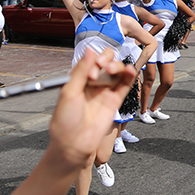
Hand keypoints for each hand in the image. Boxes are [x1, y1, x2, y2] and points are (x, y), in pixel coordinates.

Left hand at [47, 49, 135, 168]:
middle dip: (106, 59)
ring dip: (117, 66)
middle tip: (102, 67)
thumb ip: (81, 71)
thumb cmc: (65, 122)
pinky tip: (130, 70)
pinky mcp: (115, 100)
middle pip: (105, 62)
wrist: (74, 144)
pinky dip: (129, 75)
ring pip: (116, 71)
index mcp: (77, 79)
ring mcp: (104, 91)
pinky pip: (125, 84)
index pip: (89, 60)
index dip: (92, 60)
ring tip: (113, 70)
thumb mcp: (69, 92)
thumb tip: (89, 50)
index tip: (91, 70)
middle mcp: (92, 83)